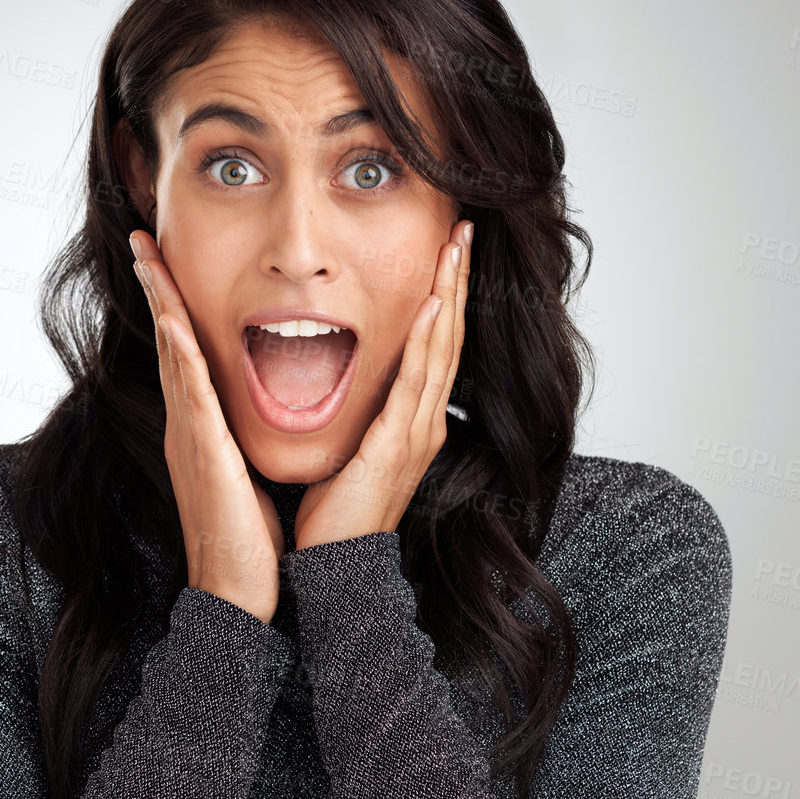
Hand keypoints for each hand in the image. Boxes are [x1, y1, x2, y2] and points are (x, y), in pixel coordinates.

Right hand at [130, 230, 285, 623]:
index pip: (185, 351)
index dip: (174, 304)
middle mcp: (187, 424)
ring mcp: (189, 435)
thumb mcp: (244, 471)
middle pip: (168, 340)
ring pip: (171, 355)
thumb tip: (256, 411)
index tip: (166, 262)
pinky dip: (179, 354)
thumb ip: (240, 438)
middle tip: (143, 239)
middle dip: (156, 287)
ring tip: (150, 259)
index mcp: (200, 426)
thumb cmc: (247, 537)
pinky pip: (189, 393)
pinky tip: (174, 323)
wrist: (237, 591)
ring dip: (161, 303)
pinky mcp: (202, 453)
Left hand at [294, 219, 471, 549]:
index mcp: (414, 421)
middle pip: (449, 336)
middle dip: (457, 280)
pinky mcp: (397, 446)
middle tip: (465, 230)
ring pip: (440, 349)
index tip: (449, 249)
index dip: (445, 294)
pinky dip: (426, 342)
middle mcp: (425, 422)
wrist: (337, 568)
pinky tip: (431, 307)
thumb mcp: (350, 449)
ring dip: (448, 295)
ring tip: (455, 249)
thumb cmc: (334, 514)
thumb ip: (358, 414)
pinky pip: (415, 384)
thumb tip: (345, 378)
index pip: (436, 344)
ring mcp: (417, 433)